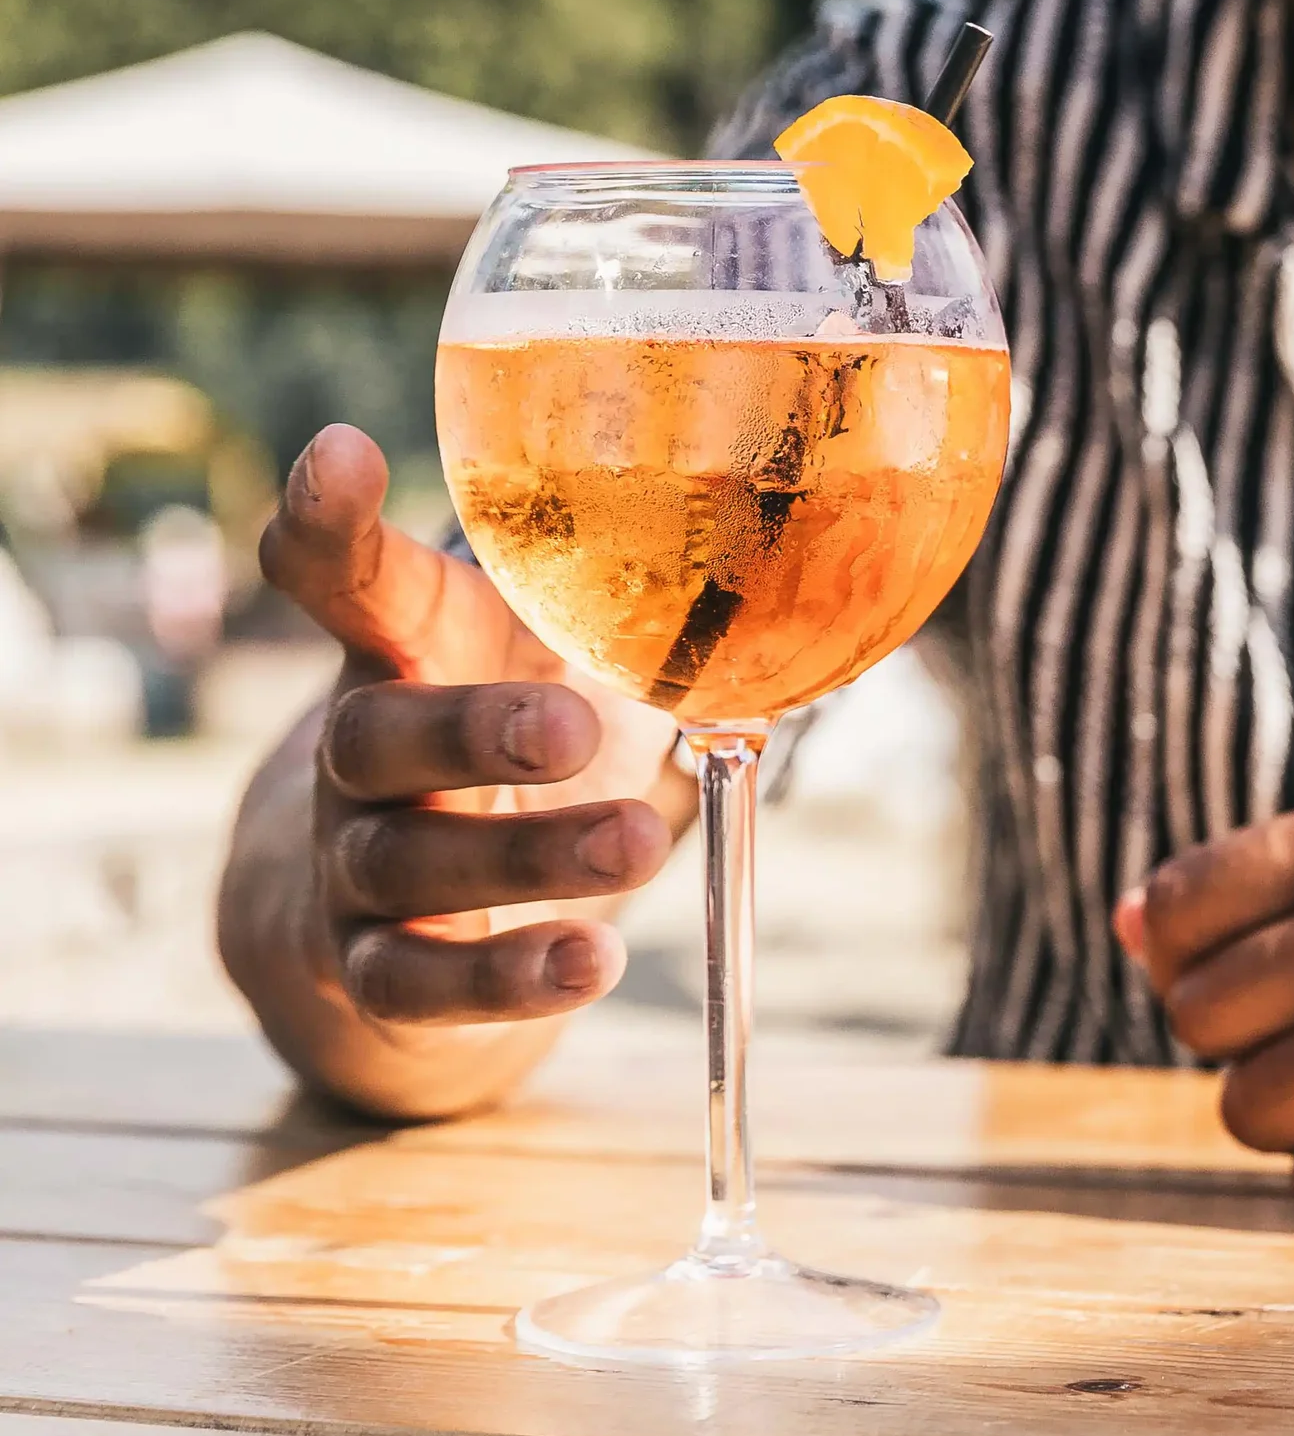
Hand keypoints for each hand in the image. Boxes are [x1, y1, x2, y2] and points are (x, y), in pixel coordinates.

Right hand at [245, 424, 683, 1037]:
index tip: (343, 450)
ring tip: (638, 843)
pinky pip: (424, 985)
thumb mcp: (555, 652)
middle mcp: (354, 754)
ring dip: (530, 858)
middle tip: (573, 724)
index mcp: (401, 649)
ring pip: (411, 865)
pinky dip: (509, 977)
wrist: (393, 905)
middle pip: (373, 736)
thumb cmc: (513, 730)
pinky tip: (594, 961)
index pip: (347, 576)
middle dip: (477, 730)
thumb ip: (635, 607)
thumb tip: (820, 553)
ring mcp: (353, 867)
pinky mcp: (377, 972)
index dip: (330, 517)